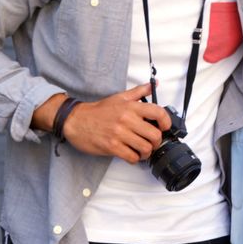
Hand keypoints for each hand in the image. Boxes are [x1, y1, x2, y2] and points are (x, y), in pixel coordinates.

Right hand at [56, 84, 171, 163]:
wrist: (76, 120)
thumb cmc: (99, 111)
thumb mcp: (120, 97)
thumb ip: (139, 91)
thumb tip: (154, 85)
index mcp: (131, 107)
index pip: (158, 113)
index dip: (166, 122)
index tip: (165, 127)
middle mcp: (127, 119)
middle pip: (154, 135)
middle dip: (156, 141)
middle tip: (152, 142)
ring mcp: (119, 134)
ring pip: (145, 148)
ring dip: (146, 152)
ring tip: (143, 150)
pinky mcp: (111, 146)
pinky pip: (131, 157)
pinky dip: (135, 158)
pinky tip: (132, 154)